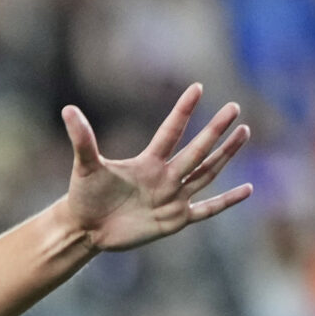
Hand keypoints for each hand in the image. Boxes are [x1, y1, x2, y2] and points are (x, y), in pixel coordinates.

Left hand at [58, 84, 250, 253]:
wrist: (86, 228)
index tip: (197, 87)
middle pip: (196, 150)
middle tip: (234, 107)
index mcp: (148, 162)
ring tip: (244, 132)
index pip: (170, 131)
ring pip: (206, 173)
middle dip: (215, 130)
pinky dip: (226, 202)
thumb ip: (82, 139)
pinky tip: (247, 189)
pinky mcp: (175, 220)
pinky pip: (207, 210)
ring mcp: (173, 198)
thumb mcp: (85, 166)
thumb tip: (67, 109)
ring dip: (225, 155)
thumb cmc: (85, 195)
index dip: (182, 111)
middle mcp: (165, 176)